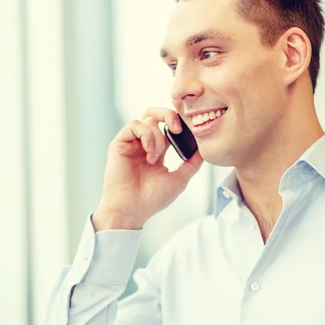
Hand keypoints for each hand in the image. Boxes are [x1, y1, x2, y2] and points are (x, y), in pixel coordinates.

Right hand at [92, 107, 203, 229]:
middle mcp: (143, 143)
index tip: (190, 131)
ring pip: (147, 118)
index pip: (169, 126)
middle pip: (155, 113)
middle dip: (169, 114)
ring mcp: (131, 142)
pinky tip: (148, 152)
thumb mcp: (179, 180)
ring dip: (157, 136)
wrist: (132, 210)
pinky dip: (146, 135)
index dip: (180, 123)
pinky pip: (134, 124)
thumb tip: (206, 150)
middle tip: (178, 128)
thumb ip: (192, 164)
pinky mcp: (119, 143)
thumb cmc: (152, 199)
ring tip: (155, 157)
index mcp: (157, 150)